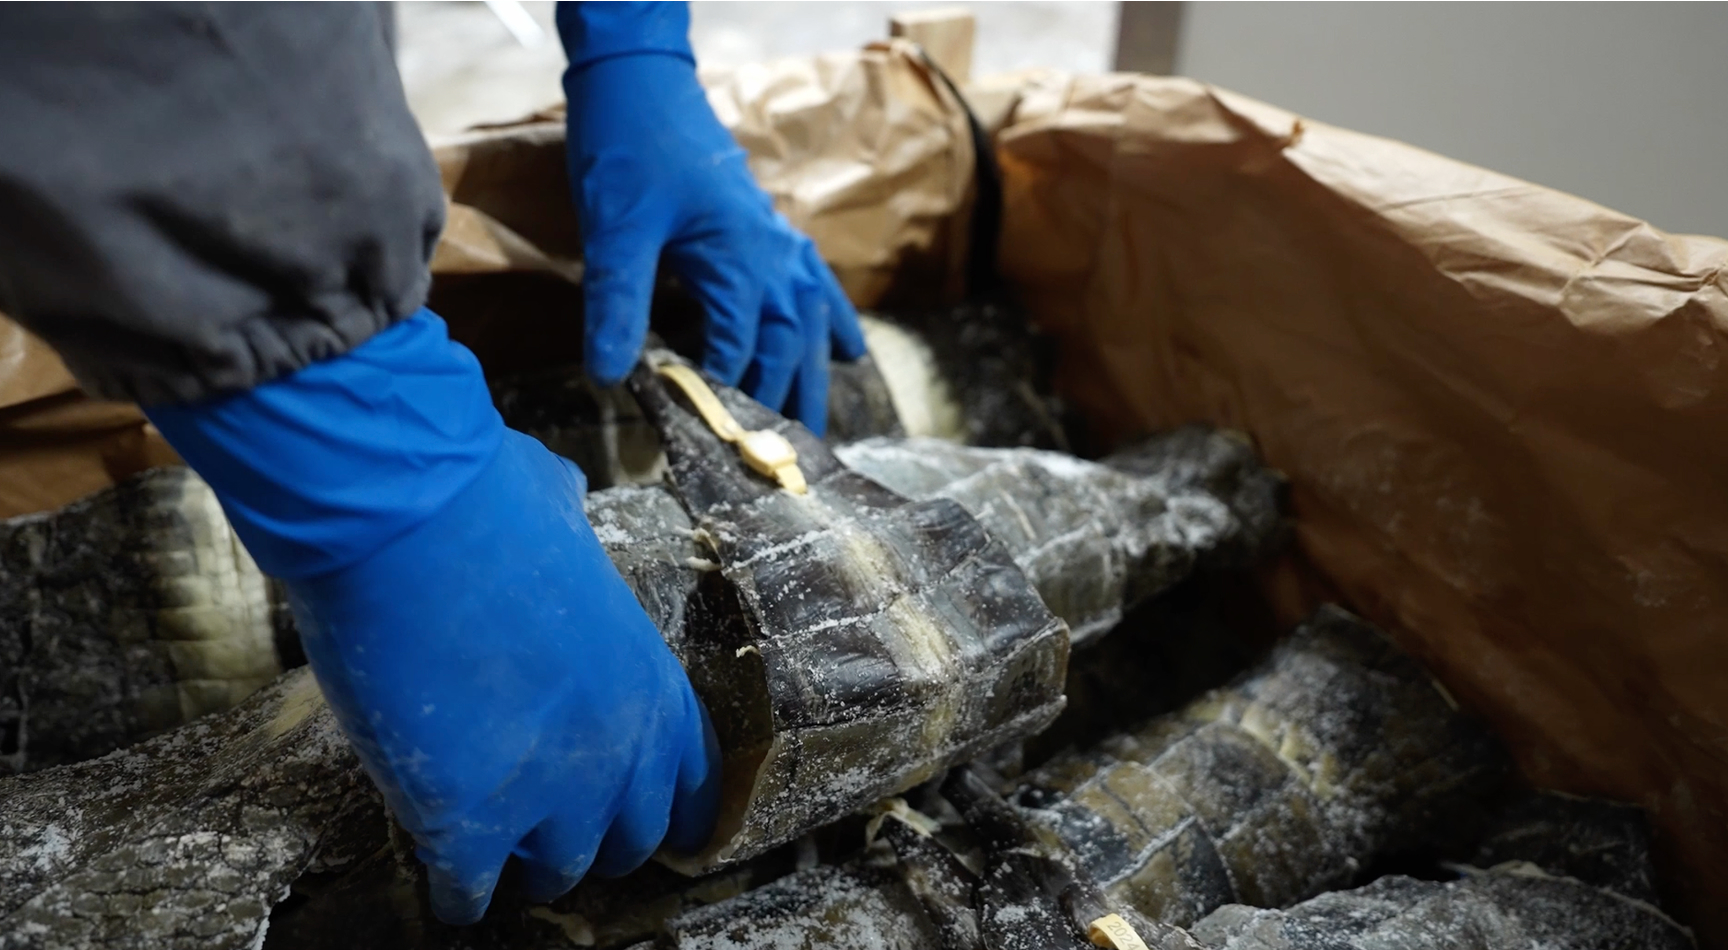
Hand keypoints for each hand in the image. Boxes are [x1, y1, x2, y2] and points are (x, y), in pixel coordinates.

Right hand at [145, 310, 718, 923]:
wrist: (408, 517)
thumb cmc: (484, 498)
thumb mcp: (562, 514)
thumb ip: (572, 533)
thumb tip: (557, 500)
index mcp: (652, 681)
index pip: (695, 783)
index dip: (667, 804)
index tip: (644, 817)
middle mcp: (619, 749)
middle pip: (629, 840)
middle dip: (590, 835)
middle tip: (548, 822)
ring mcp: (548, 795)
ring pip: (555, 873)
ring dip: (524, 863)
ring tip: (493, 845)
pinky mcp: (466, 823)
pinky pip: (468, 894)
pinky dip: (453, 890)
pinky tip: (438, 870)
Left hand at [563, 51, 865, 434]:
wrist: (642, 80)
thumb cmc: (627, 147)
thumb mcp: (614, 230)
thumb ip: (616, 304)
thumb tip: (608, 375)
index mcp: (740, 261)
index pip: (738, 351)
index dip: (723, 400)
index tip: (710, 444)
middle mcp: (774, 257)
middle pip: (789, 348)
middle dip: (786, 405)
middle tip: (782, 463)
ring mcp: (779, 242)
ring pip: (810, 325)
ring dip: (813, 376)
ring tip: (815, 429)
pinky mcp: (772, 231)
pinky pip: (817, 289)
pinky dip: (833, 324)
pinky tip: (845, 354)